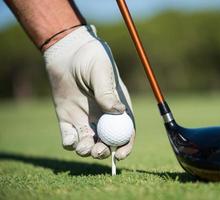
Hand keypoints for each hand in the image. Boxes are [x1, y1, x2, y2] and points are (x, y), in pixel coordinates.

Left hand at [43, 25, 134, 159]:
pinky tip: (70, 140)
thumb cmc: (90, 57)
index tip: (120, 155)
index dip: (125, 145)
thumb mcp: (101, 72)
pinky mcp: (67, 118)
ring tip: (82, 147)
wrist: (68, 50)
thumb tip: (119, 111)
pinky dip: (70, 143)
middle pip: (107, 141)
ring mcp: (85, 118)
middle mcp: (103, 116)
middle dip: (103, 151)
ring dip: (86, 150)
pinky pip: (69, 136)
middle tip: (97, 151)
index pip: (126, 131)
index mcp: (117, 107)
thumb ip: (107, 92)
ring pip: (88, 142)